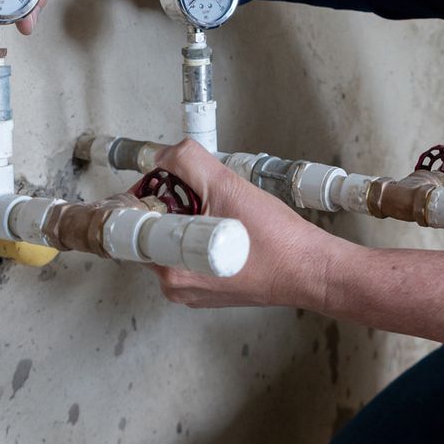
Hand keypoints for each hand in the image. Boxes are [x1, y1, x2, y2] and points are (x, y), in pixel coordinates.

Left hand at [144, 140, 343, 310]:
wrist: (310, 269)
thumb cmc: (277, 240)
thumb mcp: (228, 186)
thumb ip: (188, 162)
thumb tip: (164, 154)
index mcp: (171, 267)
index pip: (133, 225)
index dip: (146, 195)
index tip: (164, 182)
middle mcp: (176, 285)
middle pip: (152, 231)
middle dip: (171, 204)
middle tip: (201, 191)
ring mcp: (193, 290)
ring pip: (173, 241)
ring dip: (188, 217)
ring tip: (220, 207)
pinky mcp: (210, 288)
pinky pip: (191, 254)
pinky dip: (202, 234)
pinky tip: (227, 224)